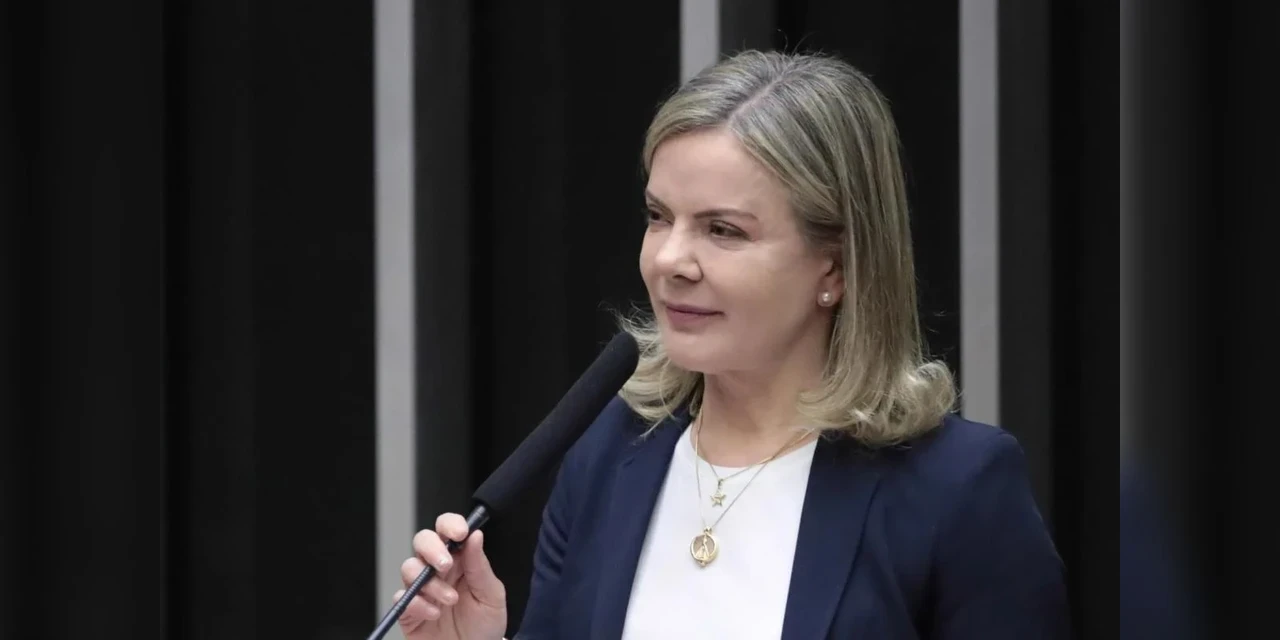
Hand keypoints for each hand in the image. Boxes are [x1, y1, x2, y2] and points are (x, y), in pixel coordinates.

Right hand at [396, 513, 507, 639]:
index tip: (460, 532)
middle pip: (422, 541)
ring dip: (430, 583)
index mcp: (459, 560)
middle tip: (445, 564)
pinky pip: (401, 598)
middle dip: (431, 548)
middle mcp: (438, 570)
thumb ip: (480, 566)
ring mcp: (421, 589)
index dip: (450, 524)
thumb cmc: (484, 625)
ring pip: (409, 567)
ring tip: (450, 600)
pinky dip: (417, 604)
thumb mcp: (491, 595)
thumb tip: (476, 535)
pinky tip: (434, 614)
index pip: (448, 530)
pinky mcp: (409, 610)